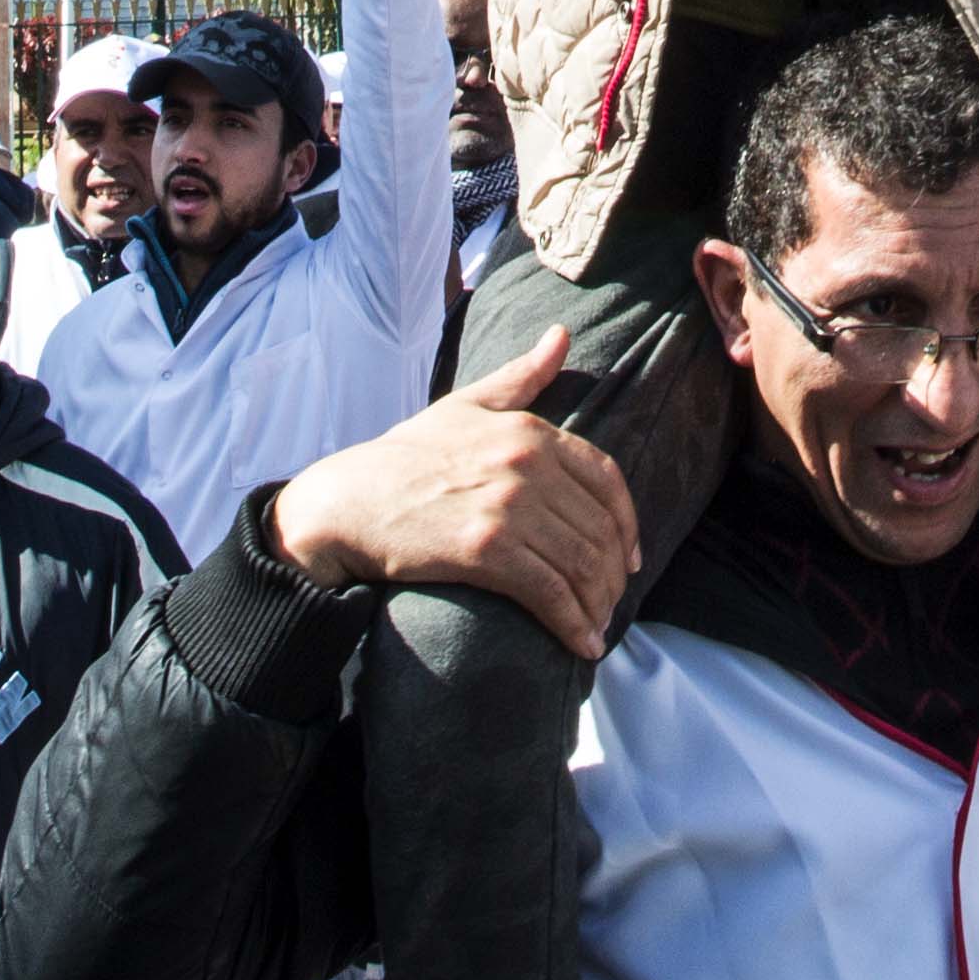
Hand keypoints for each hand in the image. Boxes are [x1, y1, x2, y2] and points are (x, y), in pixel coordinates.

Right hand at [272, 327, 641, 659]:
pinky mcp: (486, 551)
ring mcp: (508, 508)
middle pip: (599, 527)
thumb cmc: (405, 456)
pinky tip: (583, 644)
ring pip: (582, 563)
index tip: (630, 556)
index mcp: (529, 431)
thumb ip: (520, 377)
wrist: (348, 501)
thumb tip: (561, 335)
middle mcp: (527, 465)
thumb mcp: (466, 405)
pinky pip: (550, 593)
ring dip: (599, 603)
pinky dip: (575, 623)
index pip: (606, 478)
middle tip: (611, 601)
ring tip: (598, 626)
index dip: (626, 523)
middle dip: (613, 573)